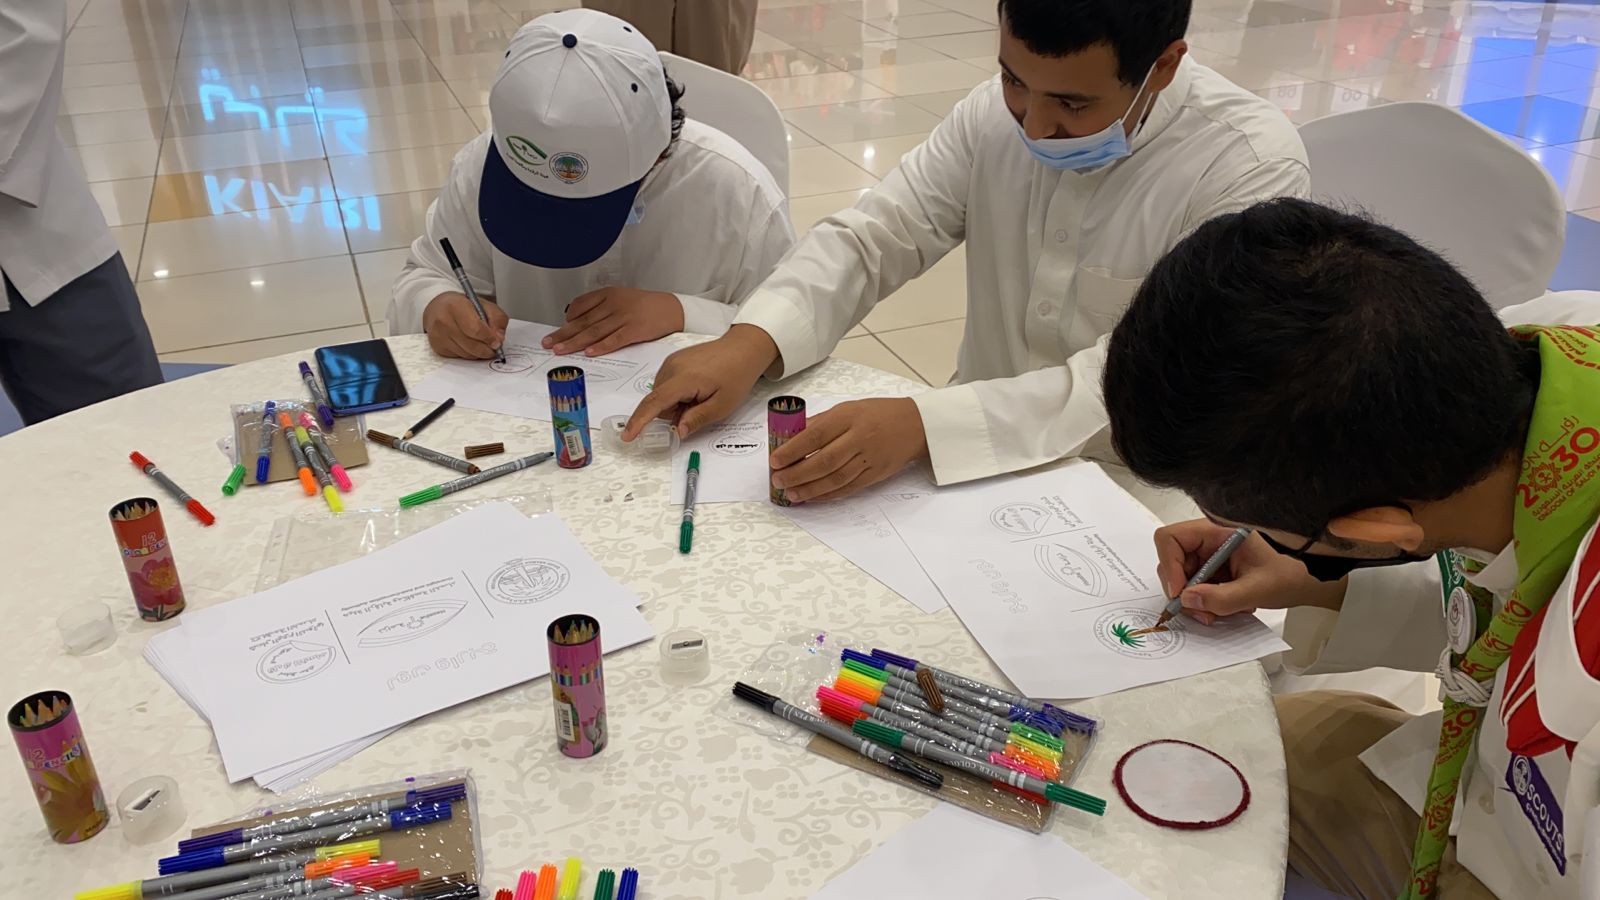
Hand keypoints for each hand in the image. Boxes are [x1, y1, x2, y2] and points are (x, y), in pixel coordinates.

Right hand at [423, 292, 507, 359]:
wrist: (438, 307)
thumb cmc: (461, 305)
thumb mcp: (484, 305)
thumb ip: (497, 319)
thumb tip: (499, 338)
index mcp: (456, 306)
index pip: (476, 329)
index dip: (489, 338)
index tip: (497, 342)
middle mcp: (444, 321)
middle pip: (472, 345)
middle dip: (487, 349)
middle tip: (493, 347)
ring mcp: (439, 336)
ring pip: (467, 354)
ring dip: (478, 353)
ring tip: (482, 344)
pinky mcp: (437, 347)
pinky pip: (459, 357)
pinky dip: (468, 354)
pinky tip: (469, 344)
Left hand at [542, 287, 683, 355]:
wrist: (671, 309)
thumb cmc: (646, 306)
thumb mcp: (622, 298)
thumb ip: (602, 308)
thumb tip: (579, 321)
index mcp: (608, 294)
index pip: (581, 305)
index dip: (568, 319)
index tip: (558, 330)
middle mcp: (613, 304)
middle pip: (583, 321)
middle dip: (564, 333)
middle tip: (548, 343)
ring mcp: (623, 317)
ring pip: (594, 332)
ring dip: (575, 342)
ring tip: (560, 351)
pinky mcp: (634, 330)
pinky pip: (614, 340)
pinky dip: (601, 347)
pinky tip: (589, 353)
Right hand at [624, 324, 778, 439]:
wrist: (743, 348)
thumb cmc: (736, 377)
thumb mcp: (722, 405)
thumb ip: (697, 419)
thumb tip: (676, 432)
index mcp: (684, 379)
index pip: (655, 403)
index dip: (639, 421)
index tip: (627, 437)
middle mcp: (671, 367)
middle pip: (658, 401)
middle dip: (673, 413)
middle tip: (699, 408)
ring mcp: (671, 361)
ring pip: (661, 394)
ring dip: (675, 403)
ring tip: (701, 396)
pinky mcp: (674, 359)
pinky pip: (666, 384)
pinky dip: (676, 393)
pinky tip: (696, 389)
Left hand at [769, 398, 927, 503]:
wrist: (915, 425)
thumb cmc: (878, 413)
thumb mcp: (848, 408)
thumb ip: (822, 422)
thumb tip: (792, 435)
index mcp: (849, 417)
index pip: (815, 435)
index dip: (793, 450)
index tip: (775, 460)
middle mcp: (859, 438)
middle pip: (824, 461)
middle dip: (797, 474)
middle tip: (778, 480)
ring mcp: (869, 458)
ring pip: (835, 478)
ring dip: (810, 489)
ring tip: (791, 493)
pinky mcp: (876, 474)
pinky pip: (849, 488)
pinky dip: (828, 495)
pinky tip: (812, 497)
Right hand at [1153, 520, 1346, 624]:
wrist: (1305, 581)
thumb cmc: (1287, 575)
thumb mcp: (1256, 589)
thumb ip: (1221, 597)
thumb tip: (1187, 600)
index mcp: (1216, 530)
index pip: (1170, 539)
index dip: (1170, 566)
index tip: (1181, 593)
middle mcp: (1207, 540)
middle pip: (1171, 560)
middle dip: (1182, 590)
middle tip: (1200, 612)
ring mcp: (1208, 555)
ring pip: (1181, 577)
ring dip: (1193, 600)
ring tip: (1216, 614)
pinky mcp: (1211, 570)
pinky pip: (1194, 587)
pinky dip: (1203, 602)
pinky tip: (1223, 608)